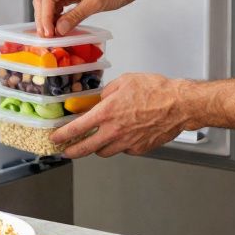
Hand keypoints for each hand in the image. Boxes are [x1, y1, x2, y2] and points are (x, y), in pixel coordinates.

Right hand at [33, 0, 140, 37]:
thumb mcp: (95, 3)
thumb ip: (75, 16)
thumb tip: (59, 30)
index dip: (45, 17)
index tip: (47, 33)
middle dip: (43, 18)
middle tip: (47, 37)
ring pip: (48, 3)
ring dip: (48, 18)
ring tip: (51, 35)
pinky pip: (58, 4)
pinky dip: (55, 16)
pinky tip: (58, 27)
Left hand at [50, 73, 193, 157]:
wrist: (179, 105)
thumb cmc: (156, 91)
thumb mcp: (125, 82)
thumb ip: (107, 93)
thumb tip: (99, 99)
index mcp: (107, 113)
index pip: (76, 128)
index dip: (62, 135)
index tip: (55, 138)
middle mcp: (114, 131)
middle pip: (85, 149)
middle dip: (72, 151)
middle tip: (66, 151)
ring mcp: (127, 142)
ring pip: (104, 152)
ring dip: (97, 148)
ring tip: (96, 141)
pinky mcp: (139, 149)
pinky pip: (123, 150)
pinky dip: (119, 145)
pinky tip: (123, 136)